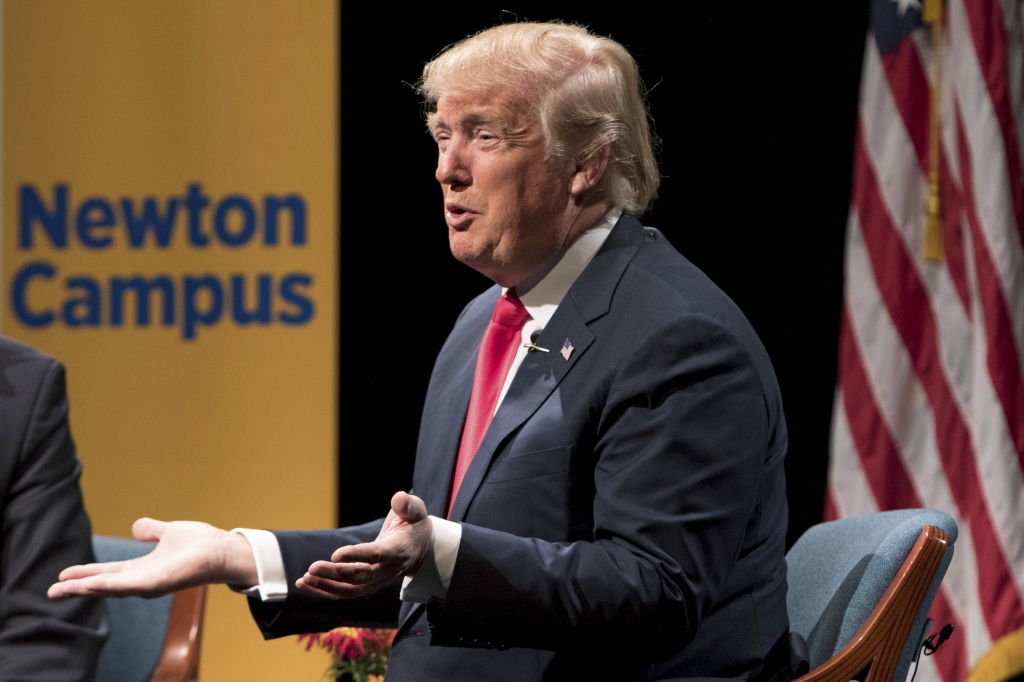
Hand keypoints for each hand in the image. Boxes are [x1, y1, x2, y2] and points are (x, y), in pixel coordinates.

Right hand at [48, 517, 256, 598]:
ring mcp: (150, 583)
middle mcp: (143, 579)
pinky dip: (111, 585)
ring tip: (64, 588)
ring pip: (112, 588)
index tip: (63, 575)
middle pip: (104, 585)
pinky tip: (93, 583)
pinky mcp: (160, 583)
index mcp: (142, 568)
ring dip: (88, 588)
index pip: (107, 573)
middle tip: (52, 590)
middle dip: (78, 588)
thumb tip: (136, 526)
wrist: (221, 549)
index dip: (86, 574)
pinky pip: (131, 585)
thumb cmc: (200, 544)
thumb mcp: (168, 532)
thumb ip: (151, 530)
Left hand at [298, 491, 431, 598]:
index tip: (335, 555)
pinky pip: (345, 592)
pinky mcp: (367, 585)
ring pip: (350, 590)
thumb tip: (398, 498)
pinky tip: (305, 584)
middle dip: (335, 574)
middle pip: (360, 577)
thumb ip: (408, 505)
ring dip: (326, 586)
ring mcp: (377, 581)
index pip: (377, 555)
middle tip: (311, 568)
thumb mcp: (416, 511)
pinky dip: (324, 590)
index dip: (357, 556)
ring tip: (304, 578)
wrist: (419, 549)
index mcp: (399, 551)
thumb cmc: (414, 525)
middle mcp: (388, 571)